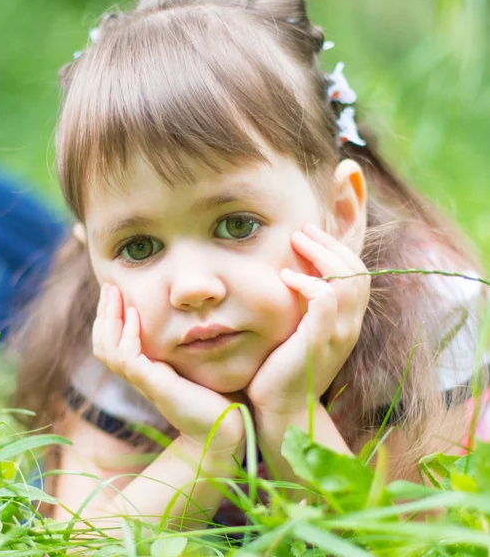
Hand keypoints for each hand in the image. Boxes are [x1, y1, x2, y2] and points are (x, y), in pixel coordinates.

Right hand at [92, 284, 245, 452]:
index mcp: (148, 369)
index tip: (118, 289)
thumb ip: (192, 343)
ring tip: (115, 293)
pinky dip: (128, 336)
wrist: (226, 430)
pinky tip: (135, 316)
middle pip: (104, 342)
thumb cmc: (219, 395)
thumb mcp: (200, 361)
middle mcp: (141, 375)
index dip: (111, 316)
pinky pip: (128, 359)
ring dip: (109, 319)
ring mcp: (145, 382)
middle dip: (104, 312)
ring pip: (108, 350)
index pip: (115, 340)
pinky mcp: (155, 387)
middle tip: (110, 285)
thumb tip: (200, 315)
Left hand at [246, 222, 369, 416]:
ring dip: (320, 254)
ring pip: (345, 280)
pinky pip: (324, 300)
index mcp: (348, 321)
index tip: (312, 235)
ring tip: (297, 241)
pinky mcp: (319, 342)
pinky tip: (286, 276)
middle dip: (330, 244)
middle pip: (355, 271)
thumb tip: (292, 274)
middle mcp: (350, 326)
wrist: (283, 410)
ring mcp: (338, 334)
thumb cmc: (284, 369)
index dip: (338, 249)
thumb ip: (306, 307)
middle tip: (303, 230)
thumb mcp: (300, 332)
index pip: (358, 274)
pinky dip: (307, 282)